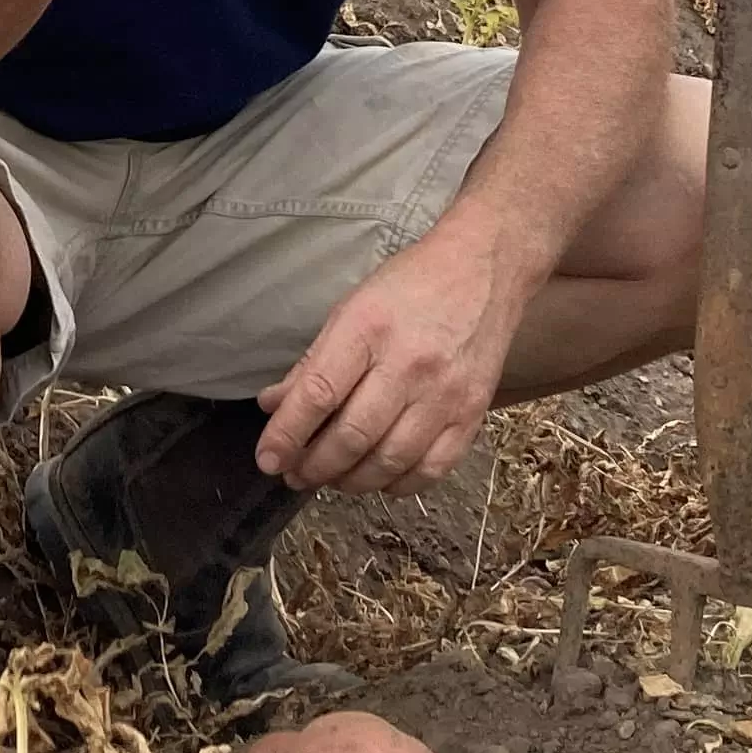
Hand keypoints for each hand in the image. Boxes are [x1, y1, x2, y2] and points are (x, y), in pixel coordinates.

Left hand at [255, 237, 519, 496]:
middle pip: (353, 436)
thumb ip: (313, 362)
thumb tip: (274, 405)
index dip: (287, 434)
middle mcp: (409, 364)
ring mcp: (445, 394)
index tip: (268, 459)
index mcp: (369, 328)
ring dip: (351, 481)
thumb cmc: (410, 285)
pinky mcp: (473, 413)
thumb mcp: (352, 308)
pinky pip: (432, 469)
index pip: (319, 394)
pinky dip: (398, 484)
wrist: (483, 268)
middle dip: (314, 466)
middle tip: (294, 475)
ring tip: (330, 479)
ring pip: (390, 461)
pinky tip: (379, 478)